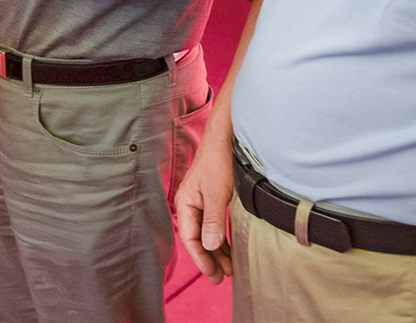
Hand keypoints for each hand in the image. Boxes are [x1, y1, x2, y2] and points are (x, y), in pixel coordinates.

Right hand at [173, 142, 234, 283]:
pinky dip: (222, 239)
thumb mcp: (217, 193)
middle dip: (210, 259)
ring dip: (217, 251)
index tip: (213, 274)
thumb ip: (212, 220)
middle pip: (197, 239)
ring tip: (230, 268)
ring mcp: (201, 203)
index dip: (200, 258)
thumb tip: (210, 246)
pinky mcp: (212, 201)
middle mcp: (190, 205)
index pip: (189, 238)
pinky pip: (214, 226)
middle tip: (223, 277)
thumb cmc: (217, 161)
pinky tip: (231, 249)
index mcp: (185, 203)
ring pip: (207, 234)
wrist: (224, 138)